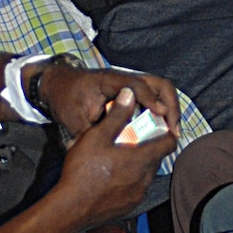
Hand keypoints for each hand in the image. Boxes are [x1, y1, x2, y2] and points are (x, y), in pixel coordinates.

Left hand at [31, 63, 178, 138]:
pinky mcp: (133, 91)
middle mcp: (124, 79)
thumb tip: (99, 154)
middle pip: (159, 83)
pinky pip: (155, 97)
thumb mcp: (72, 119)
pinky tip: (163, 130)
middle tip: (173, 130)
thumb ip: (87, 134)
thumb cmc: (65, 99)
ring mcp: (130, 83)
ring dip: (170, 108)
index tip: (162, 115)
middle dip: (171, 105)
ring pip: (160, 89)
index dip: (150, 99)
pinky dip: (163, 110)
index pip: (136, 85)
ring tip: (172, 132)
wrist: (60, 85)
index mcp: (108, 81)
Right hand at [56, 89, 170, 225]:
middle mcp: (145, 178)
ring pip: (146, 174)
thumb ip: (117, 115)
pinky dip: (130, 181)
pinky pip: (136, 189)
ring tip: (119, 158)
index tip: (160, 128)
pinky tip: (112, 176)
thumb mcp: (97, 136)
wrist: (70, 208)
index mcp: (142, 159)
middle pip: (157, 158)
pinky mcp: (129, 206)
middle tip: (133, 139)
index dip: (167, 133)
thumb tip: (130, 93)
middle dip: (149, 147)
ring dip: (138, 165)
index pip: (169, 143)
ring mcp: (137, 194)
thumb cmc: (83, 170)